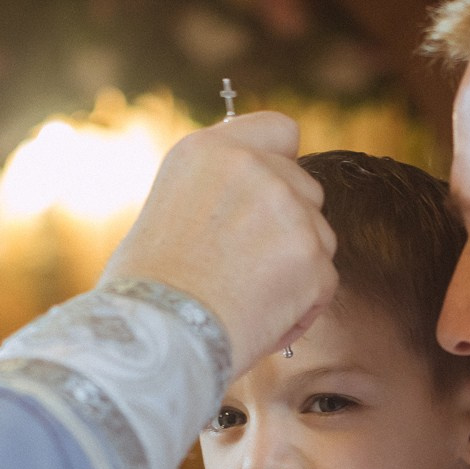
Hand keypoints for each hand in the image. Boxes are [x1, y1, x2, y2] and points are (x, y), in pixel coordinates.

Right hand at [102, 112, 338, 369]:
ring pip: (320, 236)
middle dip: (289, 223)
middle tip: (247, 265)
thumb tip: (248, 203)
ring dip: (297, 267)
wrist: (154, 338)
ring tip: (245, 299)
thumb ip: (218, 192)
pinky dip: (301, 307)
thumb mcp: (168, 208)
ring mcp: (291, 213)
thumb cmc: (146, 288)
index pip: (280, 130)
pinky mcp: (315, 261)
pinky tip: (258, 321)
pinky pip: (323, 283)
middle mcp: (256, 169)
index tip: (268, 192)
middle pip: (305, 188)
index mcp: (211, 150)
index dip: (280, 161)